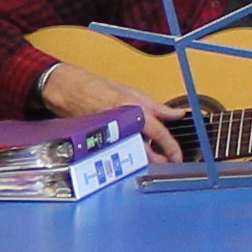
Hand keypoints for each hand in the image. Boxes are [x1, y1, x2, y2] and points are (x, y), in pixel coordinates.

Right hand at [31, 61, 184, 161]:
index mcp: (134, 113)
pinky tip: (135, 148)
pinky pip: (122, 152)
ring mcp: (113, 137)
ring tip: (153, 155)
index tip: (178, 156)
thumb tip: (177, 114)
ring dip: (145, 158)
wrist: (73, 93)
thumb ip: (159, 108)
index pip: (159, 134)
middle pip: (146, 153)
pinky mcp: (104, 143)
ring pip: (134, 155)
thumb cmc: (100, 90)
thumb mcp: (135, 93)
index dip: (171, 148)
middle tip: (168, 161)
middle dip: (159, 160)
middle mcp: (124, 127)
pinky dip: (131, 152)